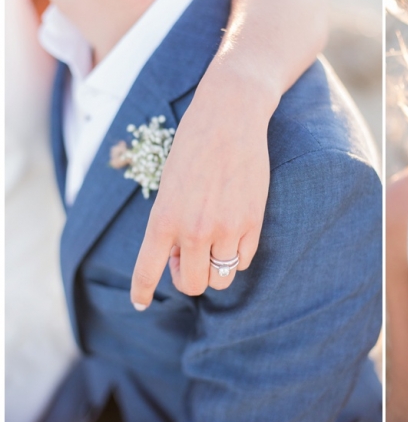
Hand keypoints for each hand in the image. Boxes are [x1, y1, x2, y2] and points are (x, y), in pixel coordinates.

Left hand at [130, 63, 275, 308]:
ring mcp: (226, 228)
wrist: (229, 119)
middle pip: (193, 284)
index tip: (140, 302)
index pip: (148, 270)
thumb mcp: (168, 186)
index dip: (142, 291)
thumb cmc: (193, 147)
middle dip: (188, 277)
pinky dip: (236, 255)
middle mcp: (194, 230)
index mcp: (164, 218)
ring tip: (211, 246)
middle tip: (185, 255)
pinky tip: (232, 235)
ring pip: (221, 278)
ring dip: (214, 269)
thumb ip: (170, 223)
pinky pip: (244, 260)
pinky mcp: (252, 222)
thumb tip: (178, 256)